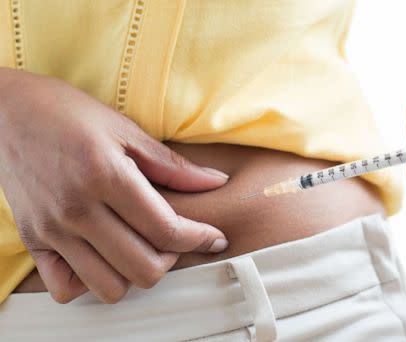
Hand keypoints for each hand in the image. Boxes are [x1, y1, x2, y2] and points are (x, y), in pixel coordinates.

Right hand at [0, 69, 229, 302]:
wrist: (3, 111)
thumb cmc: (67, 113)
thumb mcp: (124, 129)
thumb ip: (172, 165)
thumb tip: (217, 181)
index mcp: (106, 177)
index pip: (166, 229)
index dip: (199, 238)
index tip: (215, 238)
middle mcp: (78, 210)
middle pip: (142, 268)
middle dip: (171, 259)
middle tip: (174, 239)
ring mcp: (52, 230)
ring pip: (109, 287)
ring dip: (134, 273)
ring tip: (141, 247)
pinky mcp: (33, 240)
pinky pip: (65, 288)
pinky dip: (90, 282)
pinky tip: (103, 256)